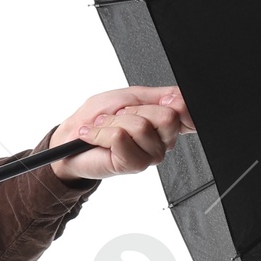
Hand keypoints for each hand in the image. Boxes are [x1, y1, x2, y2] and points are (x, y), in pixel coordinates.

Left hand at [48, 86, 193, 180]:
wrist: (72, 138)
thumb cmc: (98, 117)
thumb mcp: (130, 95)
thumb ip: (159, 95)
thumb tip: (179, 98)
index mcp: (165, 121)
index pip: (188, 111)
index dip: (180, 104)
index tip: (162, 101)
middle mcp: (163, 140)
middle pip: (167, 116)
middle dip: (135, 109)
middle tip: (120, 116)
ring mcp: (151, 155)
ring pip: (141, 127)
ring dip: (114, 122)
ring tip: (105, 127)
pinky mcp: (134, 165)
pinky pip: (121, 138)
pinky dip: (102, 132)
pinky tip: (96, 136)